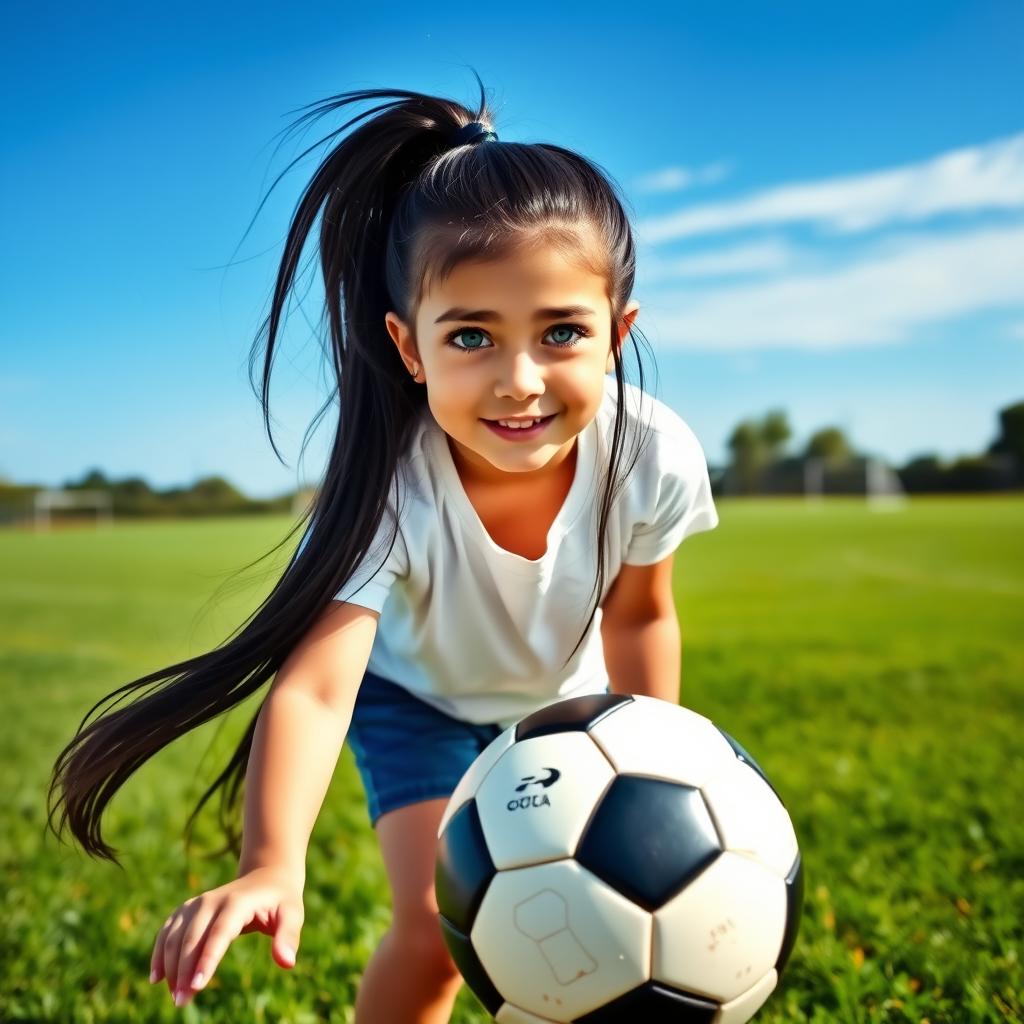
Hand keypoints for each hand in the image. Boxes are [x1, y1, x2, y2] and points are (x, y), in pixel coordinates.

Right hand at [149, 866, 304, 1007]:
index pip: (219, 933)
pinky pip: (168, 930)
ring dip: (170, 966)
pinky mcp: (188, 909)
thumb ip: (288, 937)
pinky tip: (156, 977)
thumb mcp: (293, 915)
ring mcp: (197, 903)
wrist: (266, 877)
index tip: (197, 986)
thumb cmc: (281, 901)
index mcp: (238, 902)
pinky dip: (159, 952)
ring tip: (175, 996)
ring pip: (175, 935)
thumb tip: (287, 962)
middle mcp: (212, 900)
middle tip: (182, 1002)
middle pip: (192, 937)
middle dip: (184, 970)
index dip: (207, 958)